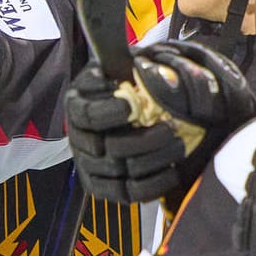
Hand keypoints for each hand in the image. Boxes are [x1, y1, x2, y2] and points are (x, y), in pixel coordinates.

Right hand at [67, 40, 255, 207]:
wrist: (138, 107)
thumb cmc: (132, 82)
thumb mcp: (128, 64)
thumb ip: (130, 62)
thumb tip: (141, 64)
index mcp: (77, 103)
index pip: (86, 114)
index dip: (108, 112)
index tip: (132, 104)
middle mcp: (78, 136)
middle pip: (104, 147)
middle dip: (141, 140)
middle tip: (170, 129)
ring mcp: (88, 164)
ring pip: (117, 171)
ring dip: (152, 160)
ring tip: (177, 145)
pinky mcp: (104, 186)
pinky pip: (126, 193)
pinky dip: (152, 184)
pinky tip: (173, 169)